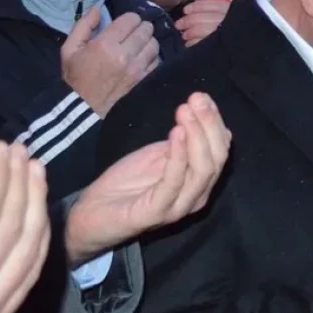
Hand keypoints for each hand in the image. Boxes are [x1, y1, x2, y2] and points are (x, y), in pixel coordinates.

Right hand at [61, 9, 158, 115]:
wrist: (85, 107)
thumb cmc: (75, 76)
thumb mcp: (70, 49)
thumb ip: (83, 25)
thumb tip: (97, 8)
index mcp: (105, 44)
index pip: (131, 20)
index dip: (130, 19)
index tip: (125, 24)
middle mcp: (124, 54)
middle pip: (146, 30)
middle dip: (141, 28)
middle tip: (134, 32)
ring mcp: (137, 68)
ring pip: (154, 44)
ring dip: (148, 41)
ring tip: (139, 45)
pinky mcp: (144, 79)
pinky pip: (157, 61)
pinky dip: (152, 57)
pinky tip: (143, 58)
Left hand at [64, 93, 230, 264]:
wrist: (92, 215)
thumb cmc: (125, 184)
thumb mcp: (157, 156)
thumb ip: (180, 144)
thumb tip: (198, 115)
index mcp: (200, 181)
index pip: (220, 150)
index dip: (215, 122)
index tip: (202, 97)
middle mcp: (198, 195)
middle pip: (217, 158)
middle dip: (209, 125)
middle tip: (196, 99)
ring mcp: (180, 206)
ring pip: (203, 170)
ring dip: (196, 136)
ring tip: (184, 111)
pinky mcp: (158, 213)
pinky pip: (174, 182)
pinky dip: (178, 156)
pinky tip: (176, 132)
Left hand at [174, 0, 228, 46]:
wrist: (234, 44)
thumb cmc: (227, 27)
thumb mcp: (221, 13)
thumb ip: (209, 3)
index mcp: (228, 10)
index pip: (211, 5)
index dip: (196, 7)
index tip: (185, 10)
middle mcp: (227, 21)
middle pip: (204, 17)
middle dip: (188, 21)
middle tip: (178, 25)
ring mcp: (224, 34)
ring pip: (202, 29)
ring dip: (190, 32)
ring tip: (184, 35)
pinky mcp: (219, 46)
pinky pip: (202, 42)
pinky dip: (193, 42)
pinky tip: (189, 43)